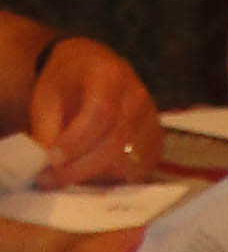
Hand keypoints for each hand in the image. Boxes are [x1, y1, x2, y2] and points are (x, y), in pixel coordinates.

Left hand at [27, 40, 159, 186]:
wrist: (92, 71)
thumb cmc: (67, 82)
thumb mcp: (47, 96)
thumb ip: (47, 129)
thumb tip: (47, 165)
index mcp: (109, 75)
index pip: (100, 112)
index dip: (77, 140)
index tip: (53, 160)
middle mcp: (138, 96)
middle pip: (117, 141)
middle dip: (83, 166)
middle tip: (54, 180)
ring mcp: (152, 120)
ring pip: (130, 161)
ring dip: (98, 175)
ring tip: (70, 177)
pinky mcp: (157, 141)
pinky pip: (140, 169)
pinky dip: (115, 178)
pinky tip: (92, 175)